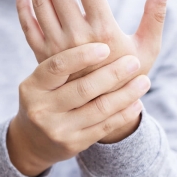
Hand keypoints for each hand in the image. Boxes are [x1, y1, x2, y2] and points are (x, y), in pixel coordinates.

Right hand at [7, 43, 150, 176]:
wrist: (32, 140)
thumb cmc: (43, 99)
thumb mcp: (40, 81)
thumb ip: (60, 61)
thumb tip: (91, 32)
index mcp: (32, 86)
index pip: (57, 66)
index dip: (81, 56)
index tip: (105, 47)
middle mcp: (41, 108)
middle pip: (82, 89)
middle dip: (112, 74)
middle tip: (133, 62)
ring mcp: (57, 129)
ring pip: (98, 108)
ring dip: (126, 94)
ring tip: (144, 81)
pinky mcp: (73, 144)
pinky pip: (104, 126)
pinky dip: (123, 113)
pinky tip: (137, 102)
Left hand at [16, 0, 172, 87]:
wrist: (102, 108)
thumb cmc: (128, 75)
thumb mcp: (148, 48)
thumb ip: (155, 17)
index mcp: (104, 31)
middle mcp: (78, 38)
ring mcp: (58, 49)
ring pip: (42, 7)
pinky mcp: (44, 59)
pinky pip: (29, 30)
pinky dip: (23, 10)